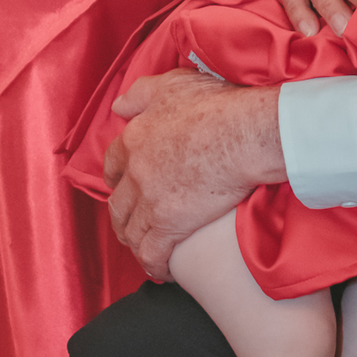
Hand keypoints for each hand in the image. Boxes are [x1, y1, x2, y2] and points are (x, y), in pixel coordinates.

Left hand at [104, 71, 284, 280]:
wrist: (244, 134)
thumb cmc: (216, 106)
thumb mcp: (172, 86)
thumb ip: (141, 94)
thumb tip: (119, 106)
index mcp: (134, 139)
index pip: (113, 164)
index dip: (117, 177)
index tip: (125, 184)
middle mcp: (136, 172)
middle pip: (118, 203)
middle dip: (122, 216)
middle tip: (132, 223)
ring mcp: (150, 201)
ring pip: (131, 231)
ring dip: (136, 243)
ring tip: (146, 250)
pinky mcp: (170, 225)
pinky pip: (152, 254)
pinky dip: (154, 265)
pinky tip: (163, 271)